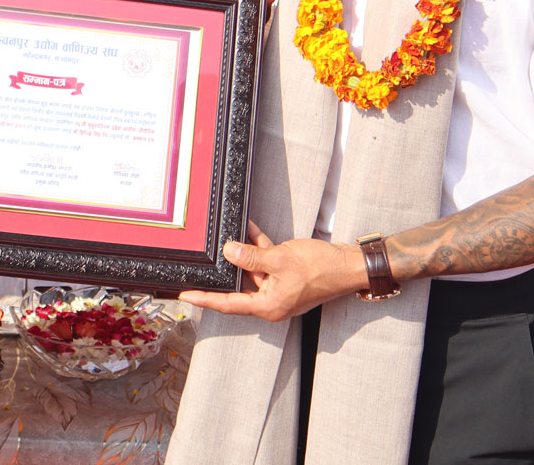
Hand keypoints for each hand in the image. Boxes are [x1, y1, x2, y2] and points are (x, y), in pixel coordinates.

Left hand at [179, 222, 369, 321]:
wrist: (349, 265)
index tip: (185, 295)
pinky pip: (266, 263)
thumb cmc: (320, 268)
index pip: (228, 304)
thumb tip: (228, 252)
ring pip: (252, 272)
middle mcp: (272, 302)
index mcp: (268, 306)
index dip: (205, 300)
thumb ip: (251, 256)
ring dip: (242, 254)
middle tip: (197, 266)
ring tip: (225, 237)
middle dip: (222, 272)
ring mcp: (279, 289)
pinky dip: (258, 248)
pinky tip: (249, 228)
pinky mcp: (286, 277)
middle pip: (238, 288)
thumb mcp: (280, 259)